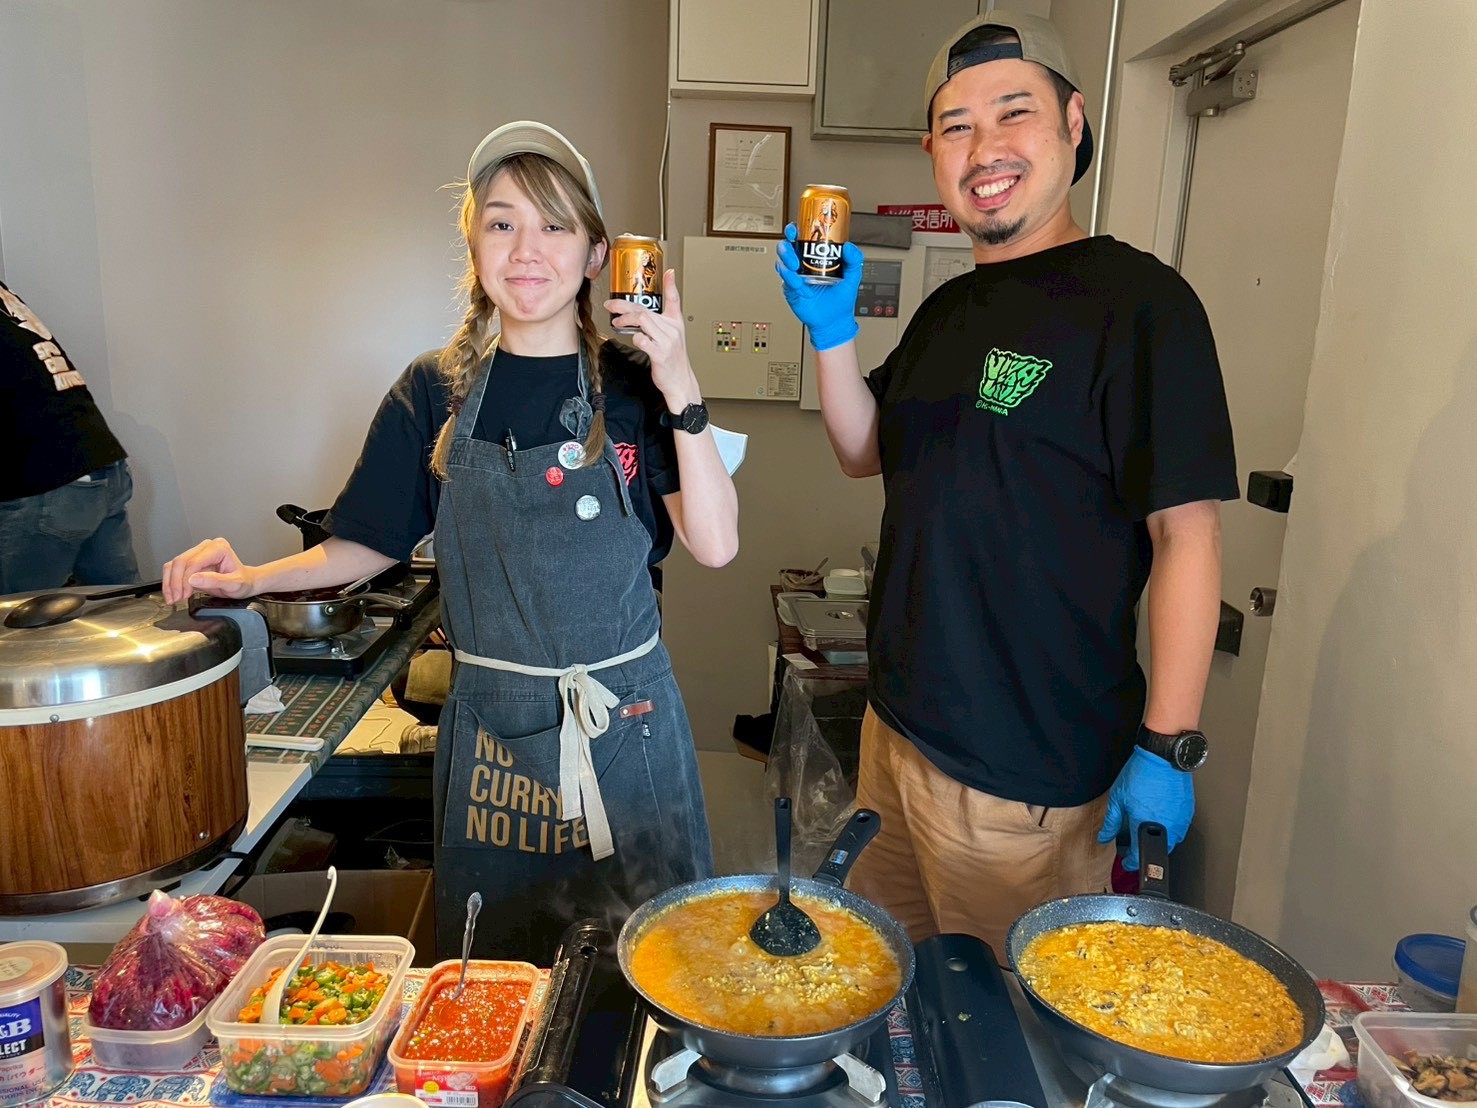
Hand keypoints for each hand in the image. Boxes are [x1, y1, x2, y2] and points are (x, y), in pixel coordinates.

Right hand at [162, 538, 259, 603]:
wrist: (246, 583)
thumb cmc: (243, 582)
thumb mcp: (234, 585)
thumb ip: (215, 581)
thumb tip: (193, 579)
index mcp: (218, 548)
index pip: (194, 562)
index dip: (185, 579)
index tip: (183, 595)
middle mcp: (206, 547)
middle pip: (181, 562)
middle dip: (175, 582)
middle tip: (176, 598)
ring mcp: (198, 553)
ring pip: (174, 564)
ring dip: (170, 583)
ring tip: (173, 598)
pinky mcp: (191, 561)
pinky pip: (174, 569)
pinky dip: (170, 582)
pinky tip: (173, 594)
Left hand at [604, 270, 701, 410]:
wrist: (680, 381)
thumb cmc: (672, 359)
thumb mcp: (671, 337)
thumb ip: (659, 323)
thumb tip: (642, 314)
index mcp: (675, 323)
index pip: (674, 300)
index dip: (671, 285)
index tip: (669, 272)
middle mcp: (672, 330)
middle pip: (645, 310)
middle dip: (624, 305)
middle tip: (610, 305)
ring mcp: (667, 342)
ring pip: (642, 320)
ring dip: (625, 320)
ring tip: (616, 322)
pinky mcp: (660, 354)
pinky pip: (643, 340)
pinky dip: (634, 338)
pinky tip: (633, 339)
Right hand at [773, 223, 863, 351]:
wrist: (834, 320)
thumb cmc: (841, 298)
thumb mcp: (853, 276)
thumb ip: (854, 260)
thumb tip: (848, 246)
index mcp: (815, 254)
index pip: (801, 236)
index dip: (795, 229)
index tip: (795, 229)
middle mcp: (802, 262)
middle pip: (785, 246)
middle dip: (786, 247)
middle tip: (795, 256)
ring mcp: (795, 275)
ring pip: (781, 262)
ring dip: (786, 265)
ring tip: (796, 271)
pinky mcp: (790, 289)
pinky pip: (785, 281)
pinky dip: (791, 282)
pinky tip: (803, 288)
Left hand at [1096, 747, 1193, 870]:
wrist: (1162, 758)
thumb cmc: (1140, 775)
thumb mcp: (1118, 798)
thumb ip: (1111, 822)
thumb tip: (1104, 837)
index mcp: (1145, 826)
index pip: (1140, 857)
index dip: (1132, 863)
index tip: (1127, 863)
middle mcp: (1166, 828)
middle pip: (1158, 851)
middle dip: (1146, 850)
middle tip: (1135, 844)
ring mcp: (1180, 821)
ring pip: (1171, 841)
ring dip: (1159, 839)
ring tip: (1148, 827)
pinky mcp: (1188, 813)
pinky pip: (1180, 828)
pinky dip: (1169, 827)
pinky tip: (1160, 815)